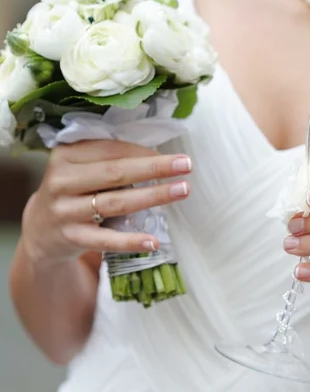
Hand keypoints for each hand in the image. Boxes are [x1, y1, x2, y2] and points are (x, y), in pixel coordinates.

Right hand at [22, 139, 191, 263]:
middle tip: (186, 165)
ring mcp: (64, 211)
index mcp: (65, 155)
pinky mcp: (71, 237)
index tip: (174, 156)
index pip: (111, 150)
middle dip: (154, 168)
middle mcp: (61, 181)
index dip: (145, 153)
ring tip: (182, 190)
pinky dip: (130, 241)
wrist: (40, 230)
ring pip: (115, 203)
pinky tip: (153, 241)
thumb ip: (110, 159)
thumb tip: (160, 156)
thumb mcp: (82, 168)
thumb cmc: (74, 191)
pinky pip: (106, 240)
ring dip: (153, 196)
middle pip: (115, 173)